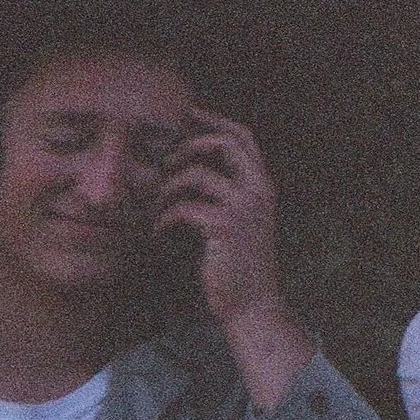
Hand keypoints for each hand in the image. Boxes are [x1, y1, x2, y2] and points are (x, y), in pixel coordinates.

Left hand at [155, 104, 285, 327]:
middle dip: (189, 145)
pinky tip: (159, 232)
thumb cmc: (237, 263)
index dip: (213, 120)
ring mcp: (244, 208)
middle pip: (224, 143)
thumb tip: (188, 165)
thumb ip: (225, 192)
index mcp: (263, 185)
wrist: (251, 305)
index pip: (243, 136)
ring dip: (168, 186)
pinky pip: (184, 207)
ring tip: (156, 204)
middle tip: (165, 161)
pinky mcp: (224, 228)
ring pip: (197, 173)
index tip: (185, 114)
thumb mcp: (240, 221)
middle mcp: (259, 191)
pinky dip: (164, 217)